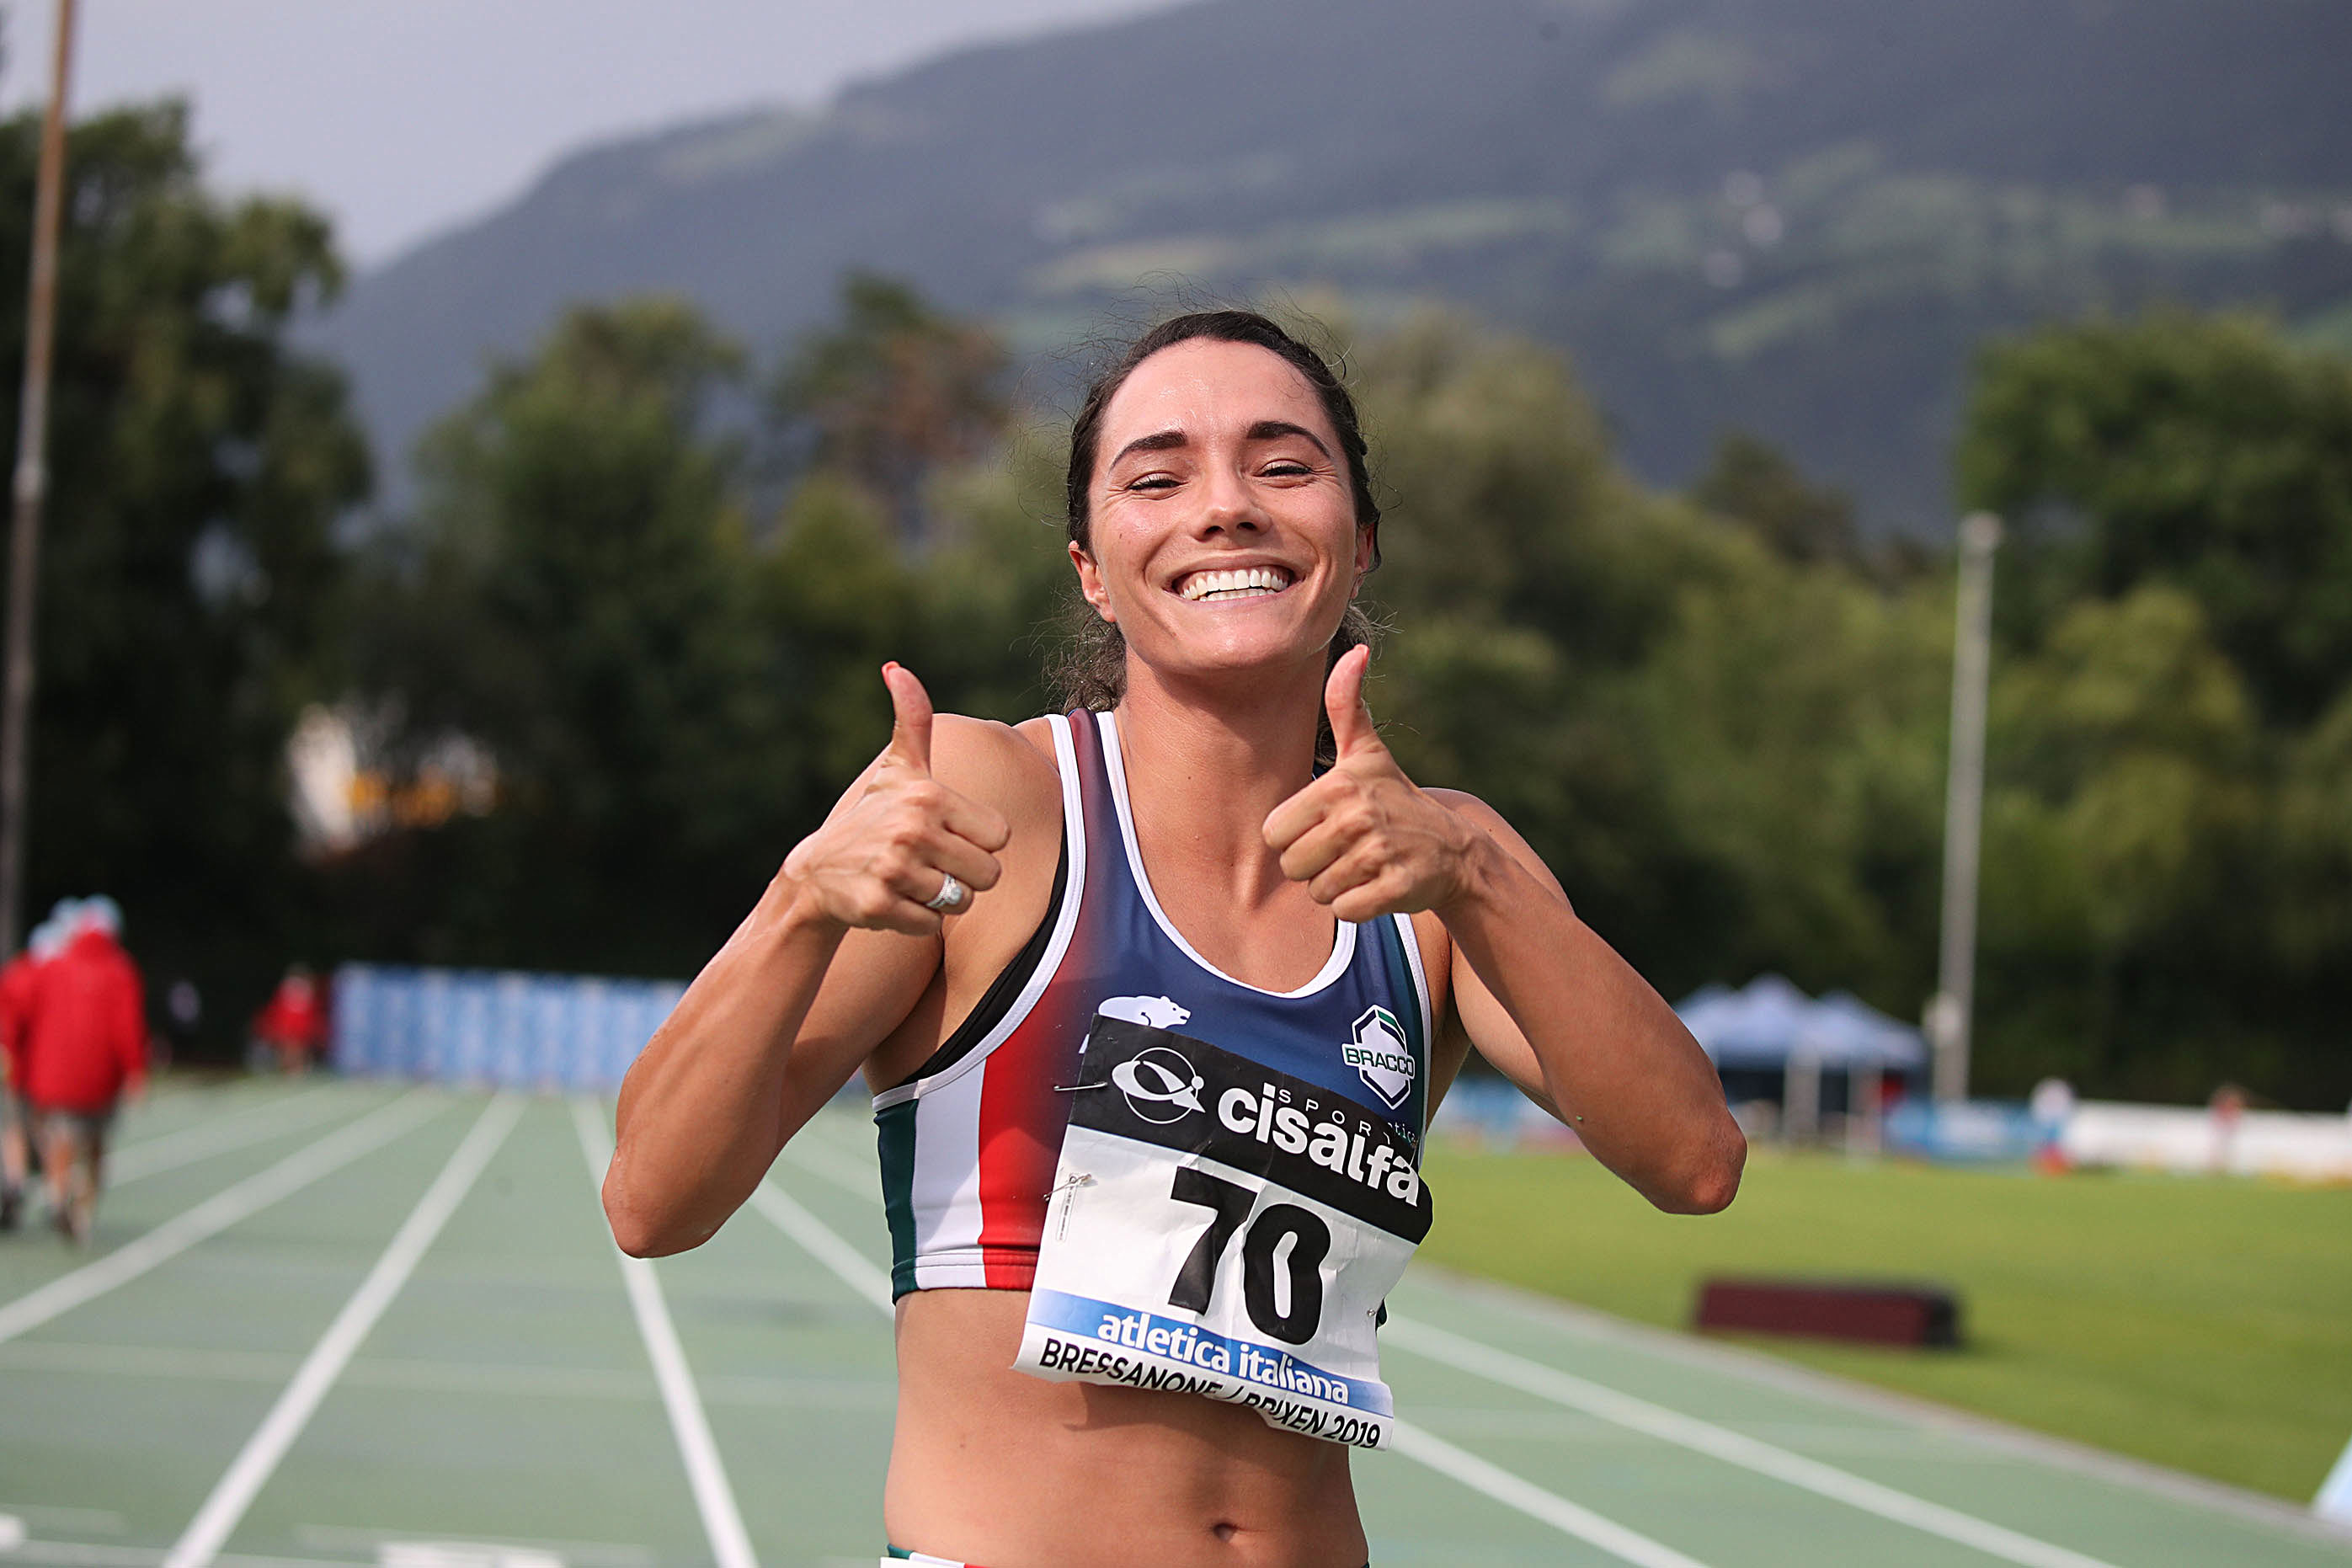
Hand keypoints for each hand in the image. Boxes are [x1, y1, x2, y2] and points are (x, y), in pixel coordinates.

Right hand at [780, 664, 1011, 935]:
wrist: (817, 873)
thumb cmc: (872, 816)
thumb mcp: (899, 769)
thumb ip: (912, 720)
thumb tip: (896, 668)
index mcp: (929, 796)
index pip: (1000, 837)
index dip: (977, 842)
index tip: (946, 835)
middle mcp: (912, 830)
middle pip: (988, 875)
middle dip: (964, 876)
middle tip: (929, 864)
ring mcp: (894, 870)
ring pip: (961, 903)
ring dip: (939, 899)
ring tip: (908, 881)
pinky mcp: (879, 906)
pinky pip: (931, 926)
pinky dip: (916, 921)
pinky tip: (893, 901)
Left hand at [1262, 646, 1481, 921]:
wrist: (1452, 849)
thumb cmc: (1395, 798)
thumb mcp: (1368, 752)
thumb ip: (1348, 705)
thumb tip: (1356, 651)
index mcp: (1339, 785)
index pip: (1274, 833)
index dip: (1294, 837)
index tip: (1326, 826)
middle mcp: (1359, 816)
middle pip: (1291, 866)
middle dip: (1313, 866)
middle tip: (1346, 850)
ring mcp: (1380, 853)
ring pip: (1318, 891)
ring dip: (1335, 886)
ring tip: (1363, 865)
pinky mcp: (1396, 888)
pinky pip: (1345, 910)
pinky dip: (1356, 906)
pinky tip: (1377, 885)